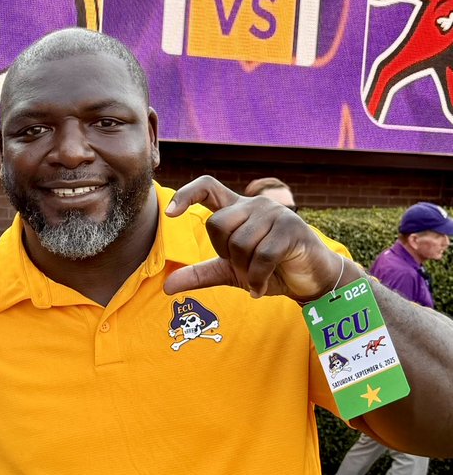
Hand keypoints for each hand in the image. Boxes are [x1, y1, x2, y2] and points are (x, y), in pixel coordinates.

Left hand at [163, 176, 358, 302]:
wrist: (308, 280)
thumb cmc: (270, 271)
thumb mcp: (230, 273)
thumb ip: (200, 275)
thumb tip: (167, 287)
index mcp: (238, 210)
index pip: (208, 187)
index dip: (187, 195)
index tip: (170, 213)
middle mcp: (255, 206)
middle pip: (217, 224)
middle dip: (225, 254)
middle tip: (242, 267)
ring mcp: (276, 214)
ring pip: (239, 243)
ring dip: (245, 271)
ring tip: (256, 277)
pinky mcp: (292, 229)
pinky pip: (262, 257)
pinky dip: (258, 278)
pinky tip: (261, 287)